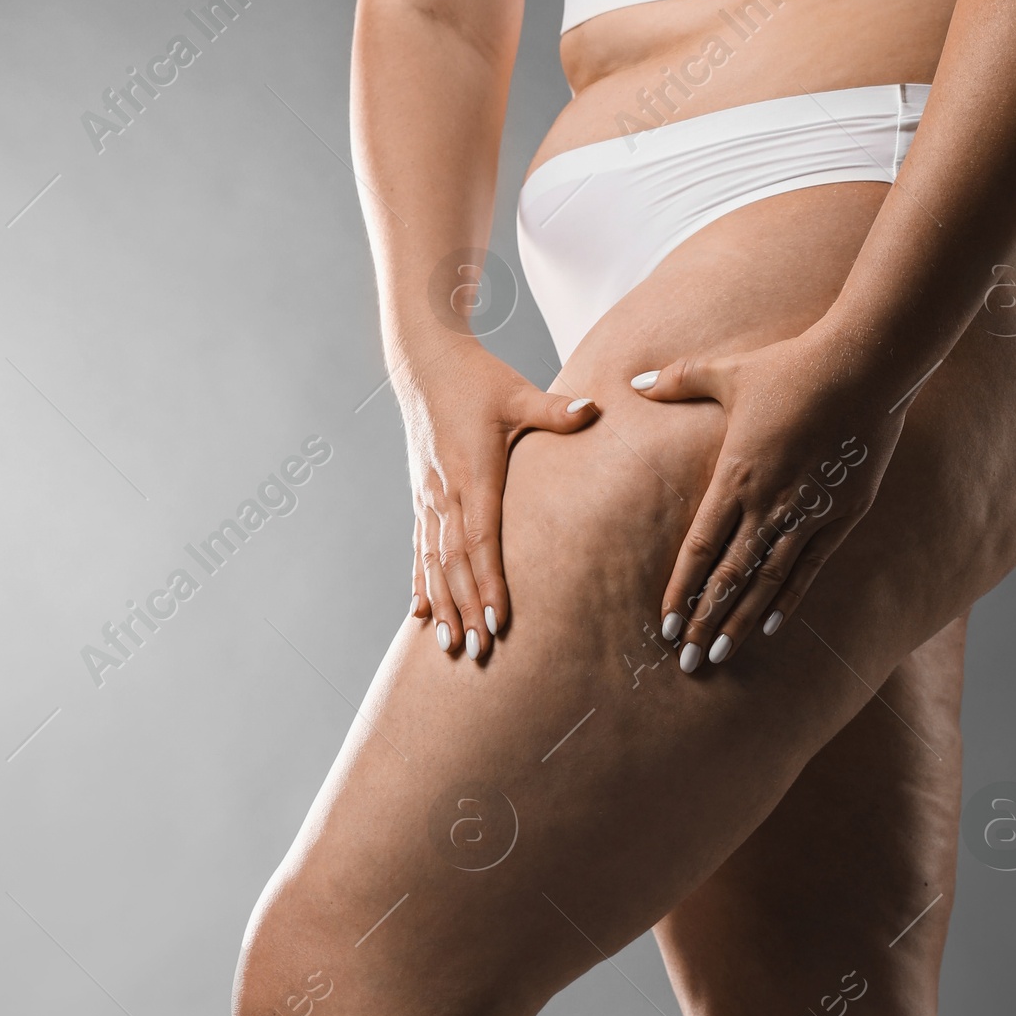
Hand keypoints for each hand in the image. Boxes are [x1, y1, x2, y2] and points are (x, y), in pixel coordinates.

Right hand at [398, 343, 597, 658]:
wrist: (424, 361)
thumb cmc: (477, 377)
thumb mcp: (517, 391)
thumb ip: (555, 409)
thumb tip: (596, 409)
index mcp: (473, 473)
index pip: (481, 540)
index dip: (488, 582)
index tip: (496, 620)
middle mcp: (445, 492)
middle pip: (455, 564)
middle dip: (466, 610)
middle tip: (478, 653)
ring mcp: (429, 498)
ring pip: (433, 564)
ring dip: (442, 606)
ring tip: (450, 646)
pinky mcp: (421, 498)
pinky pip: (420, 550)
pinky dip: (421, 584)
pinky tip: (421, 616)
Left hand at [629, 331, 905, 669]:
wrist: (865, 365)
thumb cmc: (794, 365)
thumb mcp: (729, 370)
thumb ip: (681, 380)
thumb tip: (638, 383)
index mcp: (735, 475)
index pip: (699, 547)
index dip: (681, 589)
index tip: (666, 625)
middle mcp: (767, 503)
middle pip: (728, 576)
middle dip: (705, 621)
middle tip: (687, 663)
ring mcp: (806, 512)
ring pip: (766, 580)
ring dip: (742, 620)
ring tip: (722, 654)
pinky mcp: (842, 513)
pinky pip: (810, 567)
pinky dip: (789, 597)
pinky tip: (772, 625)